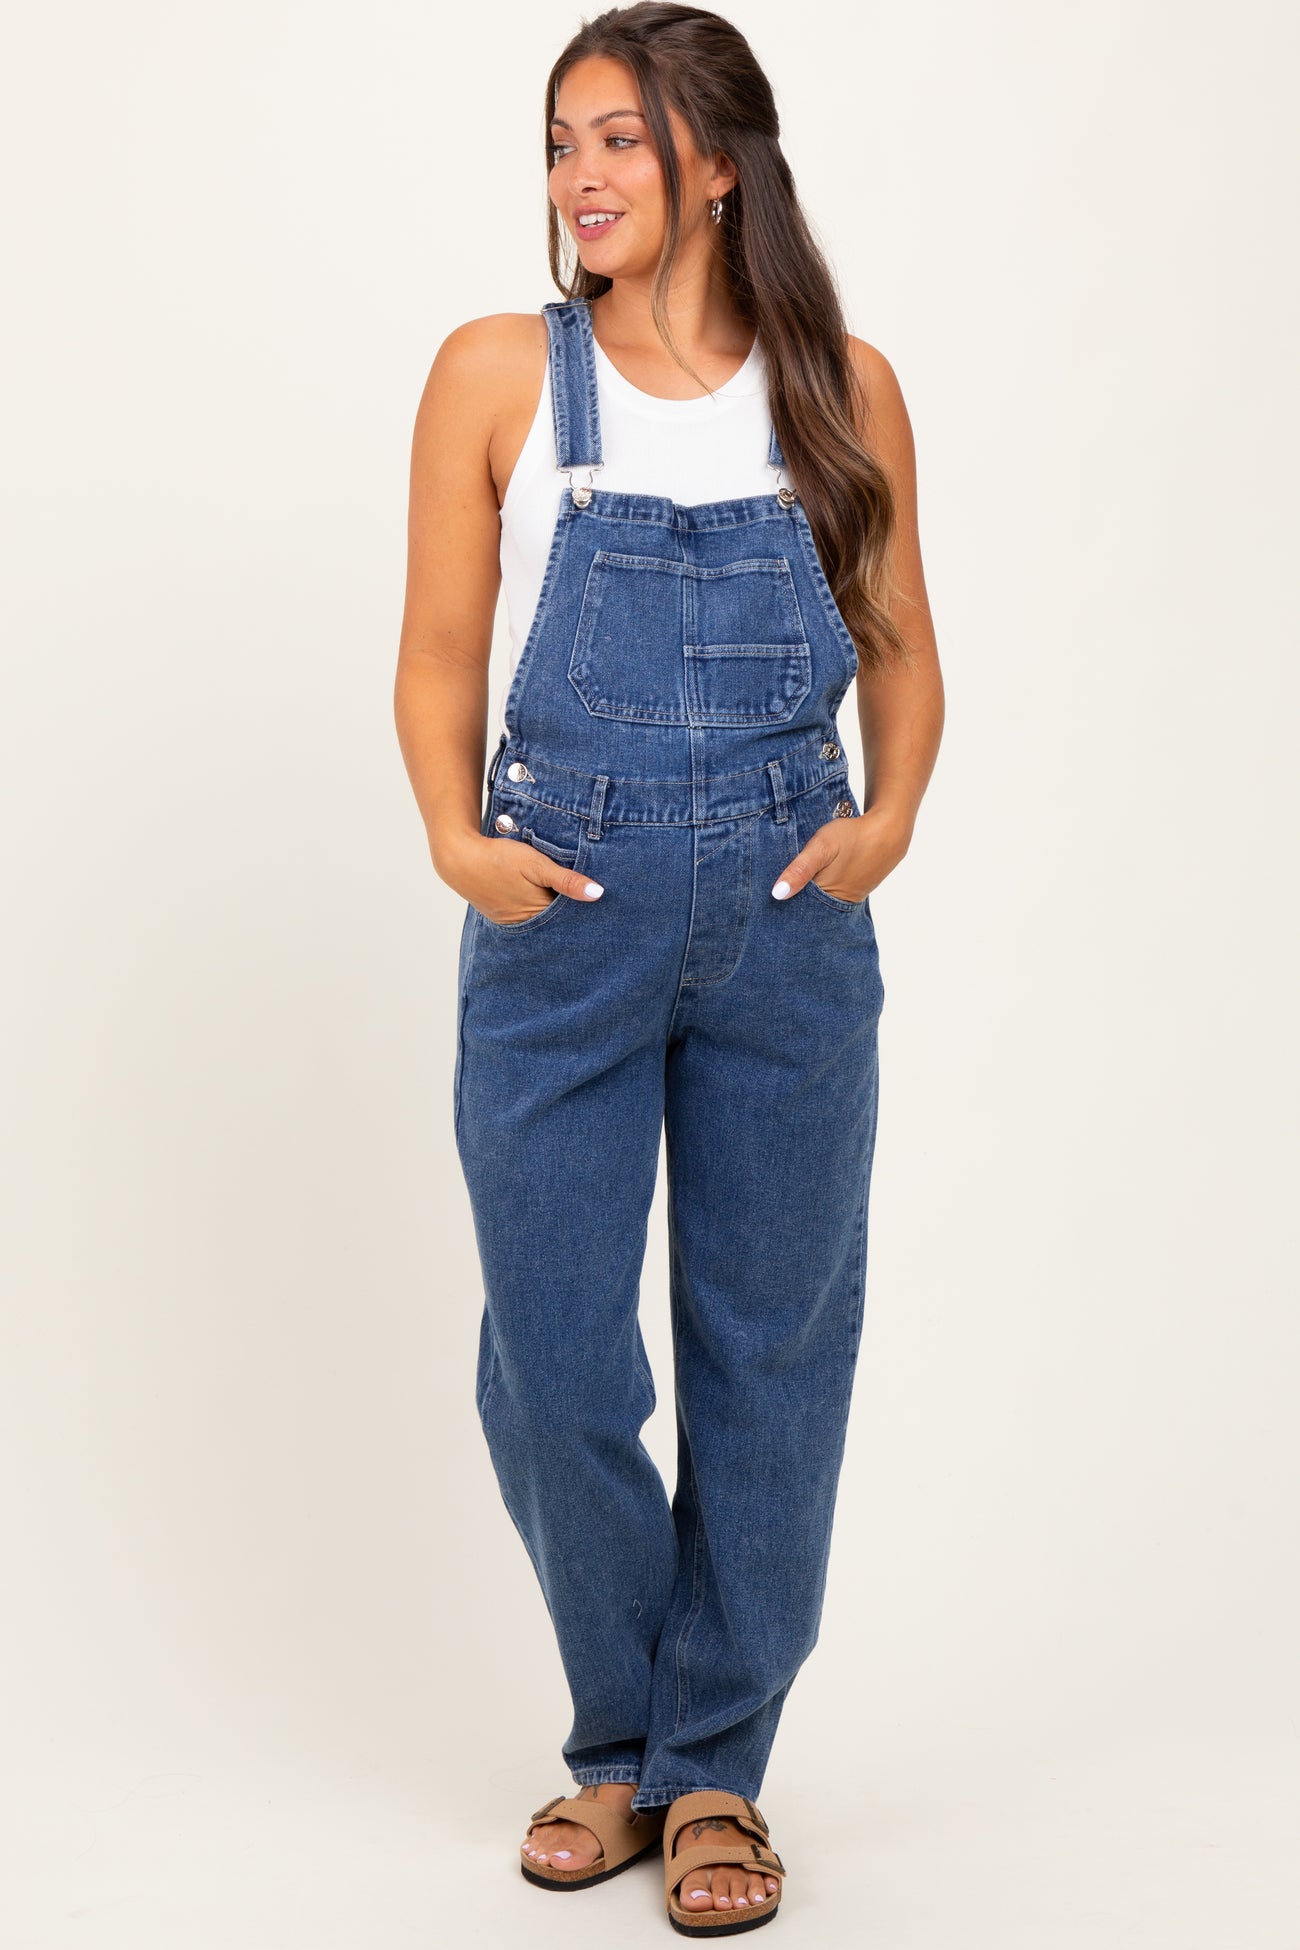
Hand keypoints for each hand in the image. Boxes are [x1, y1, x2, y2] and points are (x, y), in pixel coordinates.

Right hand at [449, 831, 604, 925]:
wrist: (459, 859)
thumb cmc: (499, 858)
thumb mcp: (536, 864)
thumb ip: (566, 880)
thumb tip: (598, 894)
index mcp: (539, 912)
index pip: (571, 919)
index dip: (584, 911)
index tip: (599, 905)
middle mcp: (526, 924)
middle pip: (556, 924)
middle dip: (570, 916)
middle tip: (587, 906)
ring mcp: (512, 922)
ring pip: (541, 923)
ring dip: (552, 914)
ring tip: (566, 904)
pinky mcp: (501, 917)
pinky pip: (526, 919)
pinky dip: (536, 913)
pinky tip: (542, 903)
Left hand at [771, 806, 907, 903]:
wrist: (889, 831)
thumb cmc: (852, 837)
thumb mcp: (821, 847)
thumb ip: (799, 869)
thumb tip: (777, 895)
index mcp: (826, 897)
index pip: (796, 913)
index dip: (780, 911)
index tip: (764, 908)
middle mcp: (838, 904)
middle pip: (808, 911)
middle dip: (792, 907)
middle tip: (771, 902)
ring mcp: (848, 898)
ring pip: (820, 904)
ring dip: (806, 899)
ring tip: (789, 892)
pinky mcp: (855, 890)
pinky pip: (832, 896)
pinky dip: (821, 892)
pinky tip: (814, 884)